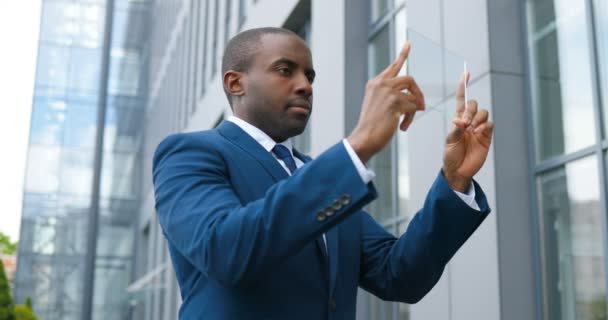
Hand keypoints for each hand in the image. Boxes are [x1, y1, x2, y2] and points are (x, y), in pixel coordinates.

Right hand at [347, 43, 424, 163]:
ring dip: (414, 109)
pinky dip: (410, 118)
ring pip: (412, 95)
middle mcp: (380, 83)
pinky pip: (413, 106)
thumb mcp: (380, 106)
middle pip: (409, 79)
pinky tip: (402, 127)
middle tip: (421, 107)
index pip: (393, 66)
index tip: (408, 43)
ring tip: (406, 122)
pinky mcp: (394, 101)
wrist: (364, 138)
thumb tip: (416, 100)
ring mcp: (387, 91)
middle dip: (418, 93)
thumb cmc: (372, 127)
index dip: (403, 55)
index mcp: (375, 83)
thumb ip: (393, 97)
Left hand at [443, 72, 493, 191]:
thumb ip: (456, 129)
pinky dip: (485, 125)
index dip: (463, 86)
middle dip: (470, 110)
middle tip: (465, 122)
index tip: (466, 72)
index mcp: (458, 119)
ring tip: (472, 129)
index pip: (461, 99)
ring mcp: (479, 128)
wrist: (459, 170)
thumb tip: (461, 120)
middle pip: (474, 104)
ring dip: (478, 118)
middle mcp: (469, 121)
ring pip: (483, 113)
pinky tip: (479, 132)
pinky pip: (490, 124)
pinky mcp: (487, 136)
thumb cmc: (451, 155)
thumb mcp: (450, 141)